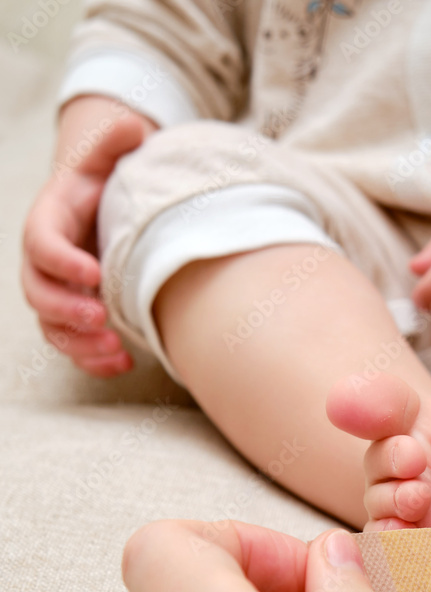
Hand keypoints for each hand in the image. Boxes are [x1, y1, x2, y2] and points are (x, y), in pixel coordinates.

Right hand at [21, 96, 156, 376]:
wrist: (106, 209)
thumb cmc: (107, 185)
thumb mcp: (109, 160)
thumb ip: (114, 144)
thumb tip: (129, 125)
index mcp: (49, 221)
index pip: (41, 242)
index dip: (62, 260)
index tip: (94, 274)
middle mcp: (46, 262)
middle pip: (38, 292)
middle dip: (66, 309)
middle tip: (100, 318)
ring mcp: (59, 292)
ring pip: (52, 326)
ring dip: (79, 344)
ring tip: (114, 350)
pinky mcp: (75, 316)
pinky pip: (73, 346)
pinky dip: (93, 360)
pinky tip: (122, 363)